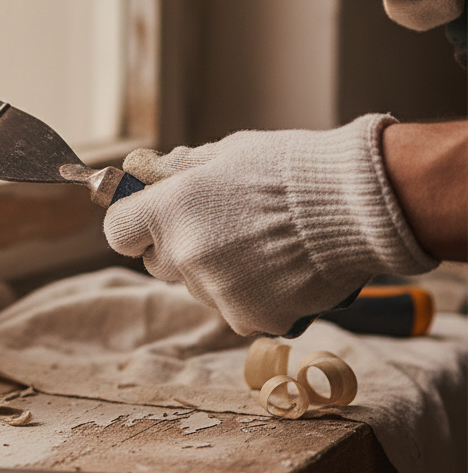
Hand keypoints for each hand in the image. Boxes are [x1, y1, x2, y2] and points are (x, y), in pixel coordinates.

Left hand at [103, 115, 436, 335]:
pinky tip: (279, 267)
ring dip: (216, 271)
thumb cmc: (290, 169)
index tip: (149, 216)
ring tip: (261, 243)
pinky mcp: (253, 319)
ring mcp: (218, 293)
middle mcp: (185, 256)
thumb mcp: (225, 153)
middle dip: (176, 246)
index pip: (118, 231)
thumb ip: (180, 170)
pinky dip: (251, 294)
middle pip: (157, 262)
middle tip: (218, 225)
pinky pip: (236, 308)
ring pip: (198, 287)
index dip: (133, 223)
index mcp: (170, 211)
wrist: (354, 206)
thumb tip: (151, 173)